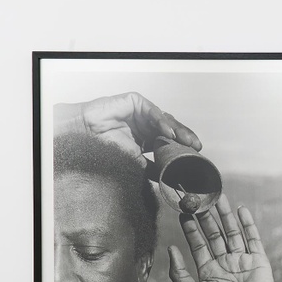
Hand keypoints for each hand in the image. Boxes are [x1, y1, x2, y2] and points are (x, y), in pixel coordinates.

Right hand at [55, 91, 201, 159]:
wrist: (85, 135)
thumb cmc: (105, 146)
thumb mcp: (135, 160)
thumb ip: (152, 167)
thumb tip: (169, 179)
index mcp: (149, 137)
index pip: (171, 141)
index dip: (184, 147)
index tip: (196, 156)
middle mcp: (147, 124)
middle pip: (172, 129)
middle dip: (185, 138)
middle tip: (196, 147)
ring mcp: (142, 112)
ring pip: (166, 120)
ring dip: (178, 131)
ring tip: (187, 141)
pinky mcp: (136, 102)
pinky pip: (153, 111)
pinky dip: (162, 122)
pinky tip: (168, 133)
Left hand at [168, 194, 277, 281]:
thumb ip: (179, 272)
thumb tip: (171, 249)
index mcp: (209, 270)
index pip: (198, 244)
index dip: (191, 228)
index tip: (184, 212)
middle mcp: (225, 263)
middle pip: (215, 234)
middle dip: (207, 217)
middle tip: (200, 199)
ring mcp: (242, 260)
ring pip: (232, 232)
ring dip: (225, 215)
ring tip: (218, 198)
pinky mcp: (258, 260)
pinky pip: (253, 238)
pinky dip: (247, 223)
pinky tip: (241, 210)